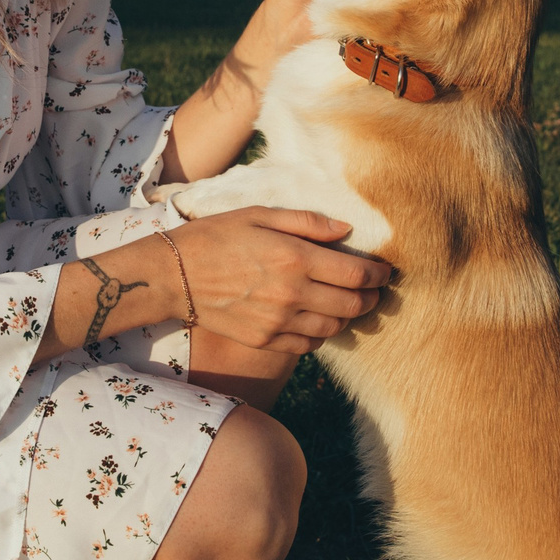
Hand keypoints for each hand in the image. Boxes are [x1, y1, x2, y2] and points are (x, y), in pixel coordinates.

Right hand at [168, 206, 389, 353]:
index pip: (355, 274)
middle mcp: (291, 293)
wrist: (174, 275)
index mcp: (294, 258)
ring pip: (333, 327)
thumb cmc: (215, 236)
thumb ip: (306, 222)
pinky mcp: (265, 339)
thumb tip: (345, 231)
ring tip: (351, 305)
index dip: (378, 275)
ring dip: (349, 317)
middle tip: (375, 291)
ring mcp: (278, 321)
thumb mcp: (258, 215)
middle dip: (371, 298)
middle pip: (351, 305)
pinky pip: (308, 344)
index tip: (385, 271)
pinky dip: (322, 333)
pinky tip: (320, 319)